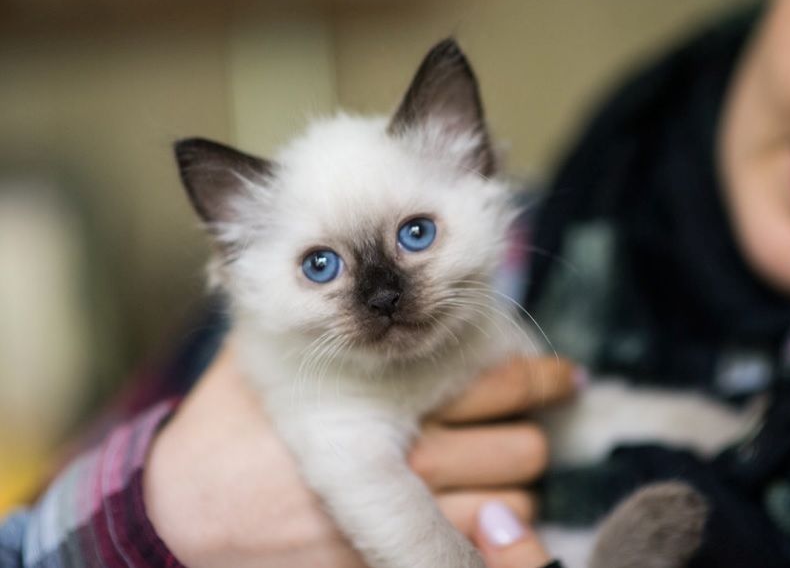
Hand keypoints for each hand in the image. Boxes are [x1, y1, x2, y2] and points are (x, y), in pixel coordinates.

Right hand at [145, 340, 578, 566]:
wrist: (176, 516)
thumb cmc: (228, 426)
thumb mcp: (274, 351)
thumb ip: (335, 324)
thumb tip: (388, 297)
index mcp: (382, 400)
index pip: (497, 383)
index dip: (542, 377)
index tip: (564, 375)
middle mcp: (400, 462)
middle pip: (520, 450)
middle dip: (528, 434)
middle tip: (524, 424)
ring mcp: (396, 526)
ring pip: (511, 512)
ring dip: (513, 494)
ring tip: (497, 477)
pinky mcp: (380, 567)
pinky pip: (470, 559)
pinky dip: (491, 546)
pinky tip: (489, 527)